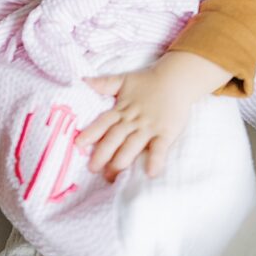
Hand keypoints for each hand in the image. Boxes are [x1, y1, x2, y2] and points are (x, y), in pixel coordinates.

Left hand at [76, 51, 231, 179]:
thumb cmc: (148, 82)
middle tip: (92, 168)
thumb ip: (104, 83)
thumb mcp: (124, 80)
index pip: (104, 122)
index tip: (79, 143)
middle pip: (115, 137)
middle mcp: (133, 119)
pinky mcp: (165, 132)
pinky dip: (156, 159)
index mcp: (122, 108)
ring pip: (133, 145)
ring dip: (122, 160)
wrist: (176, 79)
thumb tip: (83, 80)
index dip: (91, 132)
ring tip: (112, 175)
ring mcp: (149, 127)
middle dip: (103, 153)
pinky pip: (160, 147)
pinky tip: (151, 173)